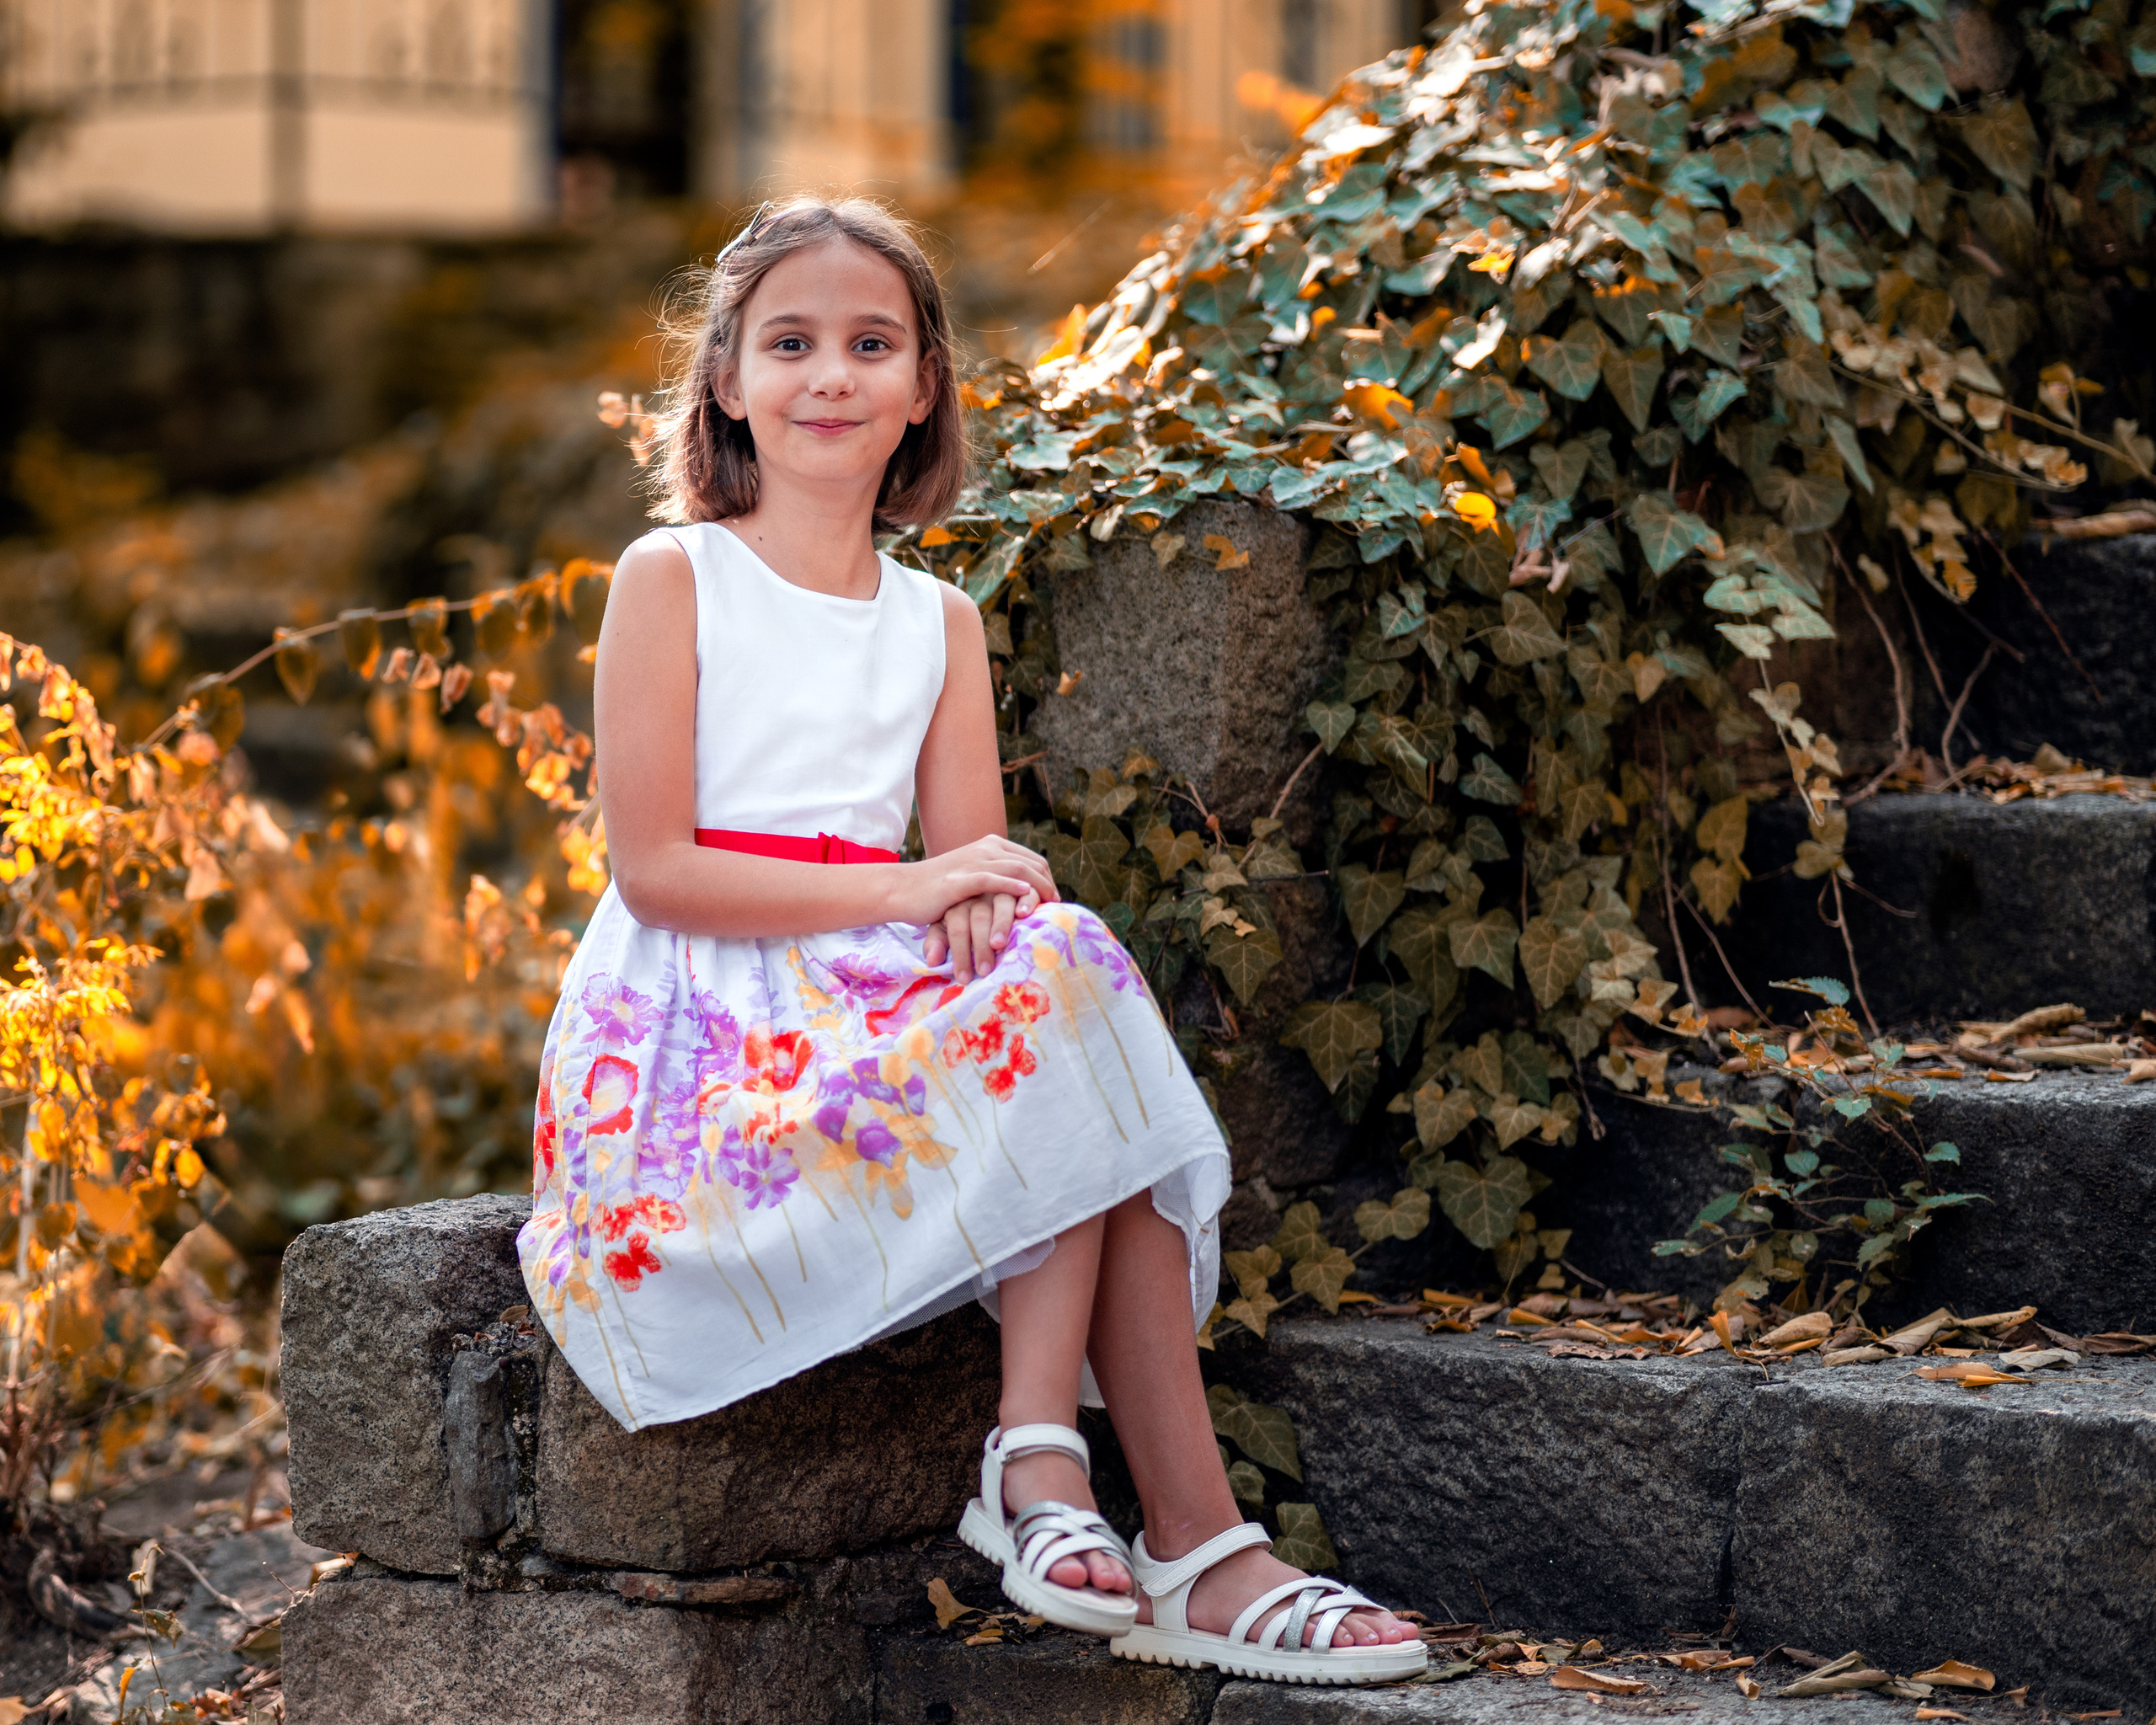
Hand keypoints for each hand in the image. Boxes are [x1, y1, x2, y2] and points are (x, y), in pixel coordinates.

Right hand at [891, 836, 1058, 931]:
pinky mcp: (959, 879)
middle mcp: (985, 849)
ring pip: (1016, 869)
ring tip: (1049, 905)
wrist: (901, 889)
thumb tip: (1022, 893)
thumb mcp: (971, 877)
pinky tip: (1025, 896)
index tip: (1054, 899)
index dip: (1047, 879)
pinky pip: (992, 879)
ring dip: (1037, 889)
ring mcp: (972, 862)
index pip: (1032, 859)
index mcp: (990, 846)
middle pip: (1030, 863)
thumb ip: (995, 877)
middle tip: (1057, 906)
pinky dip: (1012, 887)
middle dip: (1048, 884)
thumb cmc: (937, 889)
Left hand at [923, 893, 1025, 983]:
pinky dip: (1026, 901)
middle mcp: (979, 895)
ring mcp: (1001, 888)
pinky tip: (1024, 914)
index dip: (960, 953)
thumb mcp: (944, 925)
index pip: (958, 928)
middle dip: (981, 946)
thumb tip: (932, 962)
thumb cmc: (964, 916)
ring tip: (999, 945)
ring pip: (1002, 902)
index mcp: (959, 905)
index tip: (964, 977)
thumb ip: (938, 941)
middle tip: (984, 970)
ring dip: (1001, 924)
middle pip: (979, 918)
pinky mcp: (1021, 885)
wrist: (971, 880)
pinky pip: (1024, 890)